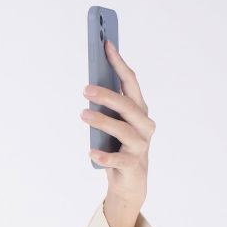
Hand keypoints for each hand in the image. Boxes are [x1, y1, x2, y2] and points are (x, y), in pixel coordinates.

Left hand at [81, 39, 155, 209]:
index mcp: (139, 109)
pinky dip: (104, 155)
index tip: (105, 44)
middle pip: (127, 105)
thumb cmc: (118, 145)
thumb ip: (106, 106)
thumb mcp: (112, 122)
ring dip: (102, 121)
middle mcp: (144, 124)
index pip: (130, 81)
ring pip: (123, 129)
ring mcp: (140, 144)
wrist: (129, 182)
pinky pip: (117, 159)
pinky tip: (90, 152)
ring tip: (83, 115)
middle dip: (107, 94)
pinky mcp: (133, 164)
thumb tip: (89, 86)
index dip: (118, 62)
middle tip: (85, 89)